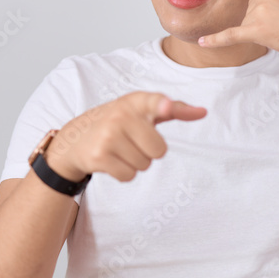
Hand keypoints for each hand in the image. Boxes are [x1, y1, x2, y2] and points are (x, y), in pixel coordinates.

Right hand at [44, 92, 205, 182]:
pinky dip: (123, 173)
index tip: (166, 107)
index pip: (153, 102)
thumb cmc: (119, 123)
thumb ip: (173, 110)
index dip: (163, 105)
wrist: (75, 138)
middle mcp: (120, 115)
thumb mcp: (142, 111)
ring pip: (144, 165)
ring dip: (135, 163)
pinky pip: (129, 175)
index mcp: (135, 101)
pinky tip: (111, 160)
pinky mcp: (99, 156)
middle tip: (131, 142)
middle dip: (149, 152)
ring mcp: (108, 135)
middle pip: (159, 150)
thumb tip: (203, 112)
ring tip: (119, 149)